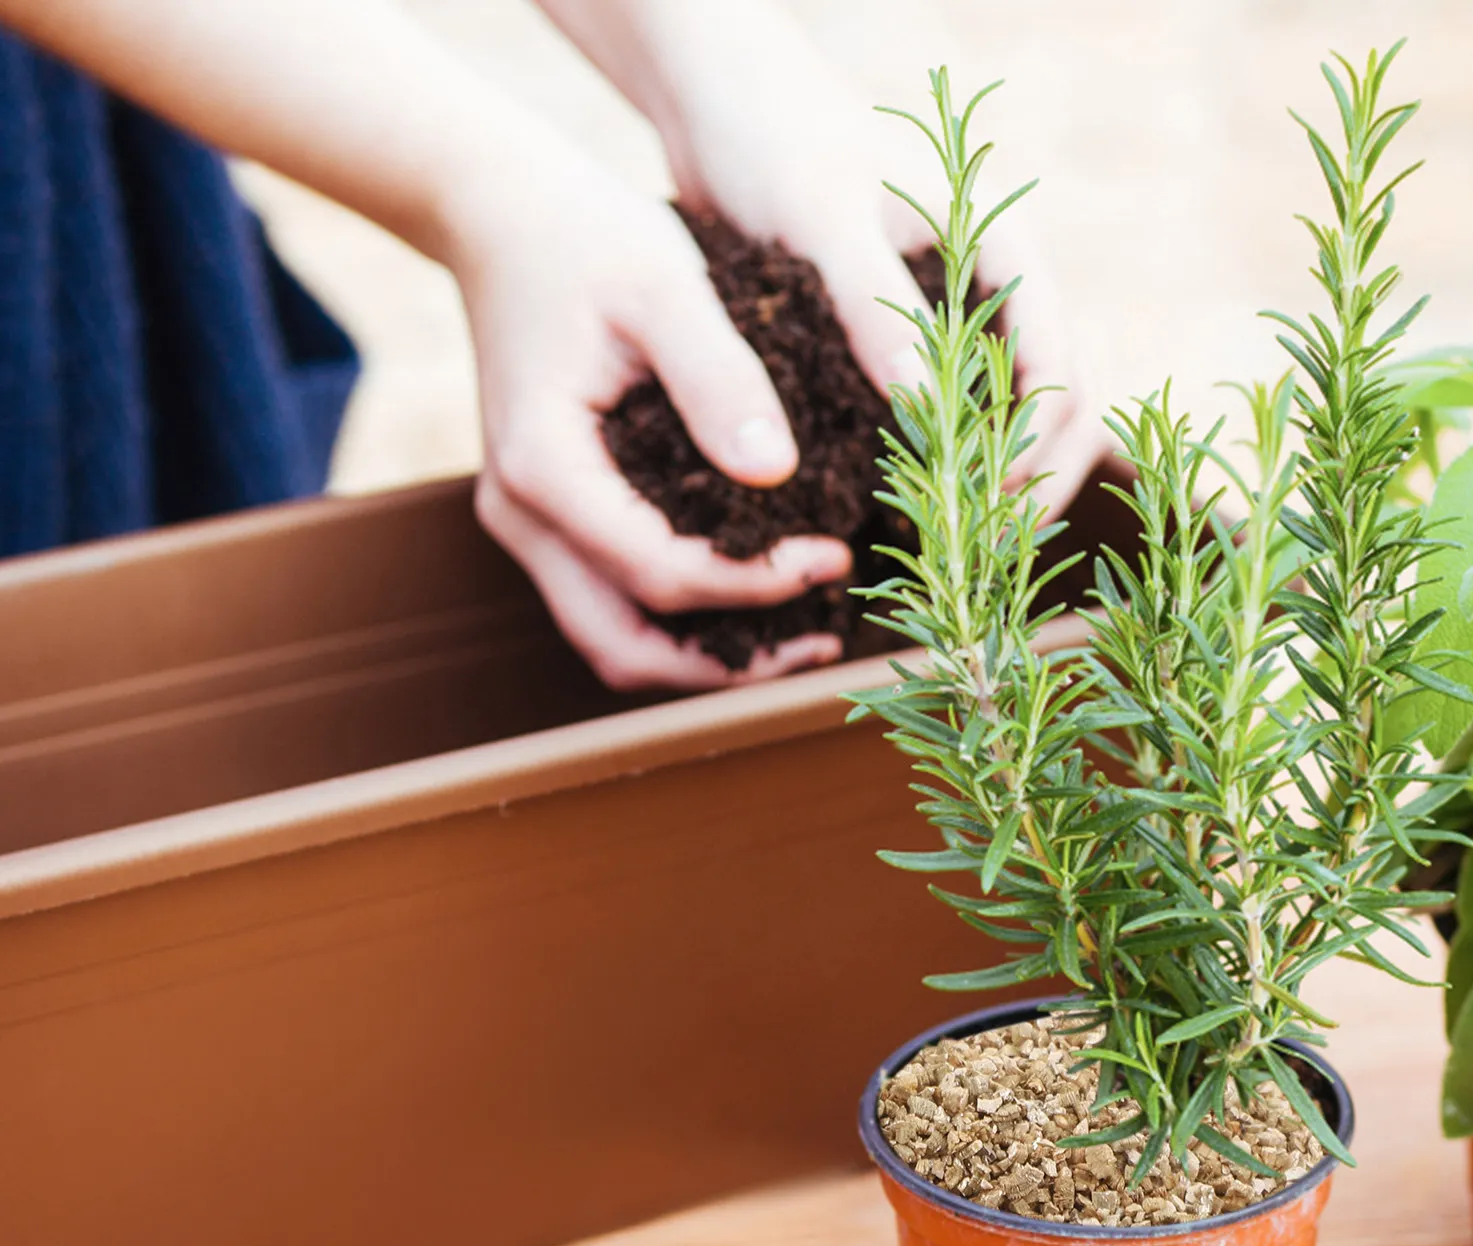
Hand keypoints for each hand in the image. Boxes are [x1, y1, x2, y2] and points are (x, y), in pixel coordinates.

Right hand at [445, 125, 852, 691]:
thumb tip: (777, 472)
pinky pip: (611, 597)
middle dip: (726, 664)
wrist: (496, 211)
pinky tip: (753, 589)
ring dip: (702, 654)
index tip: (834, 557)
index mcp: (545, 469)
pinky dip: (680, 615)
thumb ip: (718, 378)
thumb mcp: (666, 285)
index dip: (754, 584)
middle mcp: (521, 516)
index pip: (659, 575)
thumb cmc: (584, 234)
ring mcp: (526, 523)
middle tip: (821, 638)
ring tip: (798, 632)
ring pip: (612, 637)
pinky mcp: (547, 515)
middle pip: (622, 645)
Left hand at [542, 0, 1110, 514]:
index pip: (1062, 370)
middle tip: (977, 554)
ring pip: (1016, 422)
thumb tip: (929, 417)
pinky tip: (909, 514)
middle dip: (1031, 484)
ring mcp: (959, 320)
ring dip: (997, 486)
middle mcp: (996, 290)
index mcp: (1004, 249)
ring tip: (953, 550)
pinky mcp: (910, 345)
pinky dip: (947, 469)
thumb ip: (876, 313)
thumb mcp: (823, 224)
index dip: (1037, 451)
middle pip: (1061, 408)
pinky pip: (956, 419)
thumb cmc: (776, 142)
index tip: (987, 509)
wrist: (718, 106)